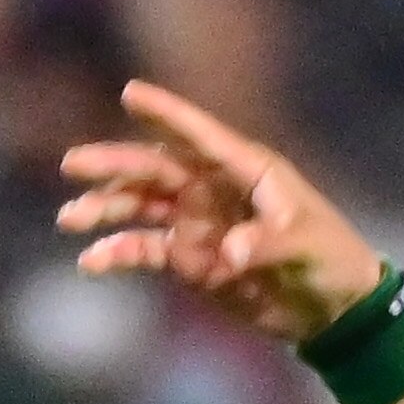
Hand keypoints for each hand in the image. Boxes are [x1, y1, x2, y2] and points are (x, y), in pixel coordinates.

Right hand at [58, 80, 384, 341]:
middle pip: (155, 169)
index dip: (167, 114)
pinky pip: (145, 249)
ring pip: (141, 207)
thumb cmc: (330, 260)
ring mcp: (197, 224)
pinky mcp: (190, 260)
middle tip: (75, 165)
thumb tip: (228, 253)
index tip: (131, 93)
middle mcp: (213, 189)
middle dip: (115, 165)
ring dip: (106, 209)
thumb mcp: (305, 246)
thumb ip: (266, 244)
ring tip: (72, 219)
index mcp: (247, 171)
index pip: (200, 137)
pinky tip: (93, 262)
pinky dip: (118, 253)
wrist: (332, 310)